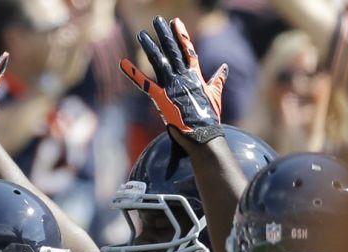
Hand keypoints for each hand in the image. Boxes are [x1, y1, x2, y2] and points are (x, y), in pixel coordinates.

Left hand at [119, 16, 227, 143]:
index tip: (175, 22)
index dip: (181, 35)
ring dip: (150, 46)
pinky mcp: (161, 98)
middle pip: (173, 51)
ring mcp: (171, 86)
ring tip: (141, 34)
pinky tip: (123, 63)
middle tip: (157, 20)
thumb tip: (225, 68)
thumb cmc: (210, 118)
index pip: (188, 50)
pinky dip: (133, 73)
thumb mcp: (215, 95)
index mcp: (195, 76)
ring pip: (159, 61)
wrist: (203, 135)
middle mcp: (183, 77)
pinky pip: (144, 83)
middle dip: (165, 34)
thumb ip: (218, 80)